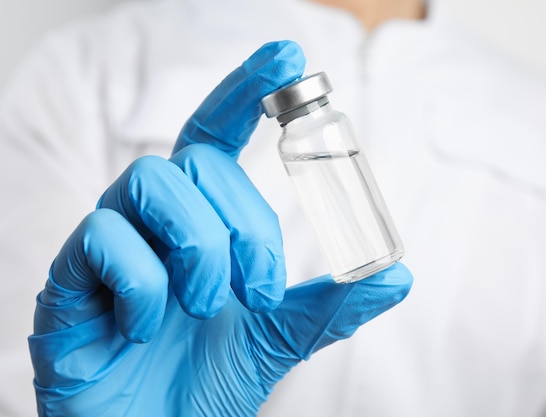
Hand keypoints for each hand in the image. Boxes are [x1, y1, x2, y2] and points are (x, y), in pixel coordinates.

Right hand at [28, 40, 412, 415]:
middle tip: (258, 290)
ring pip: (150, 183)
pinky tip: (149, 328)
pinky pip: (104, 241)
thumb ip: (329, 304)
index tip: (287, 58)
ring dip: (197, 247)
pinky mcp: (67, 280)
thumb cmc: (203, 383)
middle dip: (243, 224)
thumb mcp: (277, 336)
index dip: (246, 91)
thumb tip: (398, 274)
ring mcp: (106, 245)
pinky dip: (146, 286)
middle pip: (197, 164)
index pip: (215, 134)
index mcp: (197, 222)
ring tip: (206, 305)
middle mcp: (150, 221)